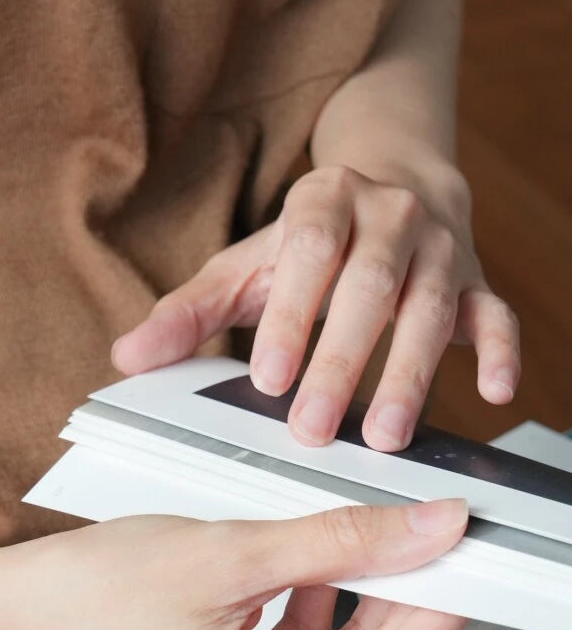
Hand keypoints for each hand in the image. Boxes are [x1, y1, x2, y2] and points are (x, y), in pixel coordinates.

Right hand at [0, 499, 468, 629]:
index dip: (437, 601)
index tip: (463, 544)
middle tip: (413, 523)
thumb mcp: (226, 554)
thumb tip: (428, 531)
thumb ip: (340, 543)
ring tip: (347, 533)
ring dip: (349, 601)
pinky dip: (306, 618)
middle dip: (396, 597)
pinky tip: (298, 567)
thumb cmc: (83, 597)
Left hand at [111, 165, 519, 452]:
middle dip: (342, 362)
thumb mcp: (240, 270)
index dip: (290, 314)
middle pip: (369, 289)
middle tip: (314, 429)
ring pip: (432, 308)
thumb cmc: (305, 246)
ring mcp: (438, 249)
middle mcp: (389, 216)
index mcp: (324, 202)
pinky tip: (496, 392)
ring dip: (411, 375)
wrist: (391, 191)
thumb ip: (187, 314)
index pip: (308, 253)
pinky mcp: (477, 282)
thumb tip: (126, 358)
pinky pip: (496, 315)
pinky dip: (502, 351)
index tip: (268, 378)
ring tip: (386, 437)